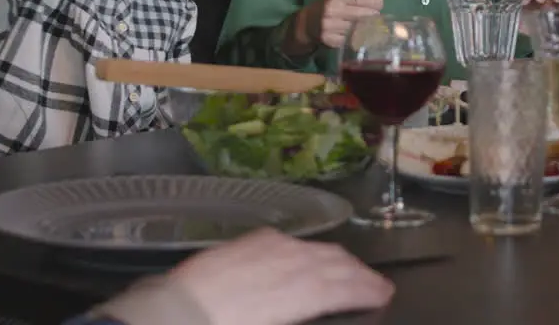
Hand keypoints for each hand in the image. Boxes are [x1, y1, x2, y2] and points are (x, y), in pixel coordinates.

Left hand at [167, 229, 392, 324]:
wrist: (172, 315)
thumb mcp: (274, 324)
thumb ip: (305, 311)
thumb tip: (319, 305)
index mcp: (299, 292)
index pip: (344, 287)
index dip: (369, 290)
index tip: (386, 294)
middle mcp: (291, 263)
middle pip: (337, 264)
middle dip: (361, 274)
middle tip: (378, 285)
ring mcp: (270, 248)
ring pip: (316, 250)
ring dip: (340, 260)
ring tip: (352, 270)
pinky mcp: (249, 243)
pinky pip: (291, 242)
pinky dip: (310, 251)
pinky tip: (310, 257)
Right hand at [295, 0, 394, 50]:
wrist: (307, 24)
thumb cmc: (333, 7)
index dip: (377, 3)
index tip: (377, 5)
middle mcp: (332, 8)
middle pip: (366, 14)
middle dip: (374, 16)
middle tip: (372, 17)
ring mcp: (330, 26)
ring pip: (361, 29)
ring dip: (368, 29)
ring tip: (367, 26)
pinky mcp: (329, 40)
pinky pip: (353, 41)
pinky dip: (359, 39)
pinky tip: (359, 36)